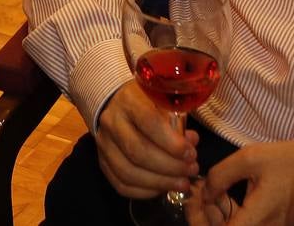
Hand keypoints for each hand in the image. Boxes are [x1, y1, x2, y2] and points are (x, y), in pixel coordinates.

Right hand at [95, 81, 199, 197]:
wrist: (114, 103)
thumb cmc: (145, 101)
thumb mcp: (162, 101)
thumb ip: (177, 121)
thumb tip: (191, 142)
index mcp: (129, 101)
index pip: (149, 123)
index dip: (171, 142)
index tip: (190, 153)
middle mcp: (112, 122)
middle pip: (138, 151)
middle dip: (170, 166)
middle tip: (191, 170)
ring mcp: (104, 144)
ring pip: (128, 172)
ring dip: (159, 182)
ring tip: (181, 183)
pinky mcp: (102, 162)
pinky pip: (121, 185)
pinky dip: (145, 191)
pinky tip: (162, 188)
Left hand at [186, 140, 293, 225]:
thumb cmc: (293, 162)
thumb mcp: (252, 158)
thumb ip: (222, 175)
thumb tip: (205, 191)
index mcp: (259, 220)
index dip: (199, 221)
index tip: (194, 199)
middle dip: (207, 217)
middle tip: (201, 192)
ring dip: (219, 217)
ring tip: (214, 191)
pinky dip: (233, 217)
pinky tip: (228, 197)